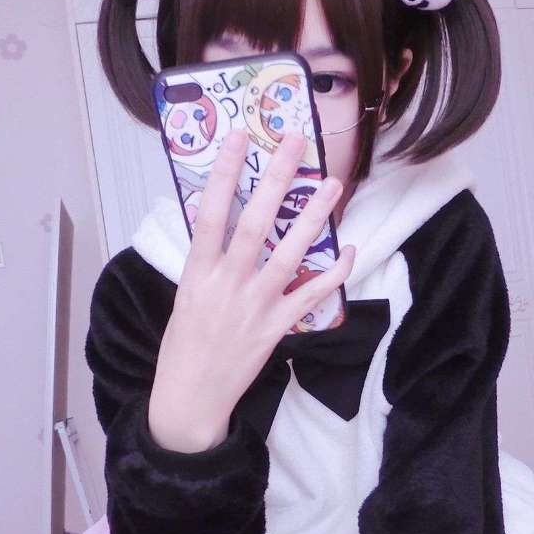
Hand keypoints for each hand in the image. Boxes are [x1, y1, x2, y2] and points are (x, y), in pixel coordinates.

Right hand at [149, 128, 353, 452]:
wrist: (191, 395)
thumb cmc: (185, 343)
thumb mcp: (184, 295)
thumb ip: (206, 260)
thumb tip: (222, 220)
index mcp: (197, 273)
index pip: (211, 214)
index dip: (225, 174)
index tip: (239, 138)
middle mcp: (227, 284)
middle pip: (254, 224)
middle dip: (276, 180)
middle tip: (295, 143)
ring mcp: (255, 306)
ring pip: (288, 254)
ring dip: (312, 218)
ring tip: (332, 186)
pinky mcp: (276, 328)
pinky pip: (311, 296)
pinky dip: (332, 274)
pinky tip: (349, 250)